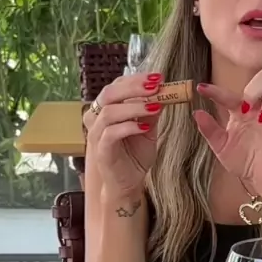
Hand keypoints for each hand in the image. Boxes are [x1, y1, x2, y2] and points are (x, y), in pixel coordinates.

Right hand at [83, 72, 163, 197]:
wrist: (127, 183)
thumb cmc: (134, 155)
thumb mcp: (148, 129)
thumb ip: (152, 111)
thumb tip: (165, 92)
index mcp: (108, 108)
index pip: (118, 85)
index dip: (137, 79)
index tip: (158, 77)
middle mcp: (98, 118)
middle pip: (110, 93)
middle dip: (134, 87)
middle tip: (156, 85)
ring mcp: (97, 134)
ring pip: (109, 112)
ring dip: (134, 107)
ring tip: (155, 107)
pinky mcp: (100, 150)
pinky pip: (110, 133)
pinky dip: (129, 127)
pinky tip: (144, 127)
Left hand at [193, 69, 261, 195]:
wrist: (259, 180)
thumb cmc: (242, 160)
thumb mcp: (221, 147)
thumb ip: (210, 130)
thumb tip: (196, 113)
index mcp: (242, 109)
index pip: (231, 94)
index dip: (216, 91)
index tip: (202, 90)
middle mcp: (261, 107)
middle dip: (257, 86)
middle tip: (247, 105)